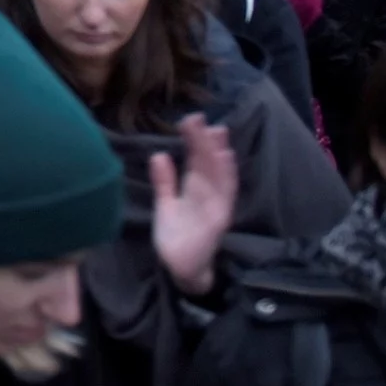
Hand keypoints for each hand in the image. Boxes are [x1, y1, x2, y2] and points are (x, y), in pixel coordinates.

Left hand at [149, 114, 239, 296]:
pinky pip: (224, 195)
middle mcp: (208, 194)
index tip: (191, 119)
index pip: (196, 160)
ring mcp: (215, 206)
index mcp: (195, 189)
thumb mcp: (166, 204)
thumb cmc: (176, 236)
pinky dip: (226, 176)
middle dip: (205, 141)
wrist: (179, 268)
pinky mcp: (218, 219)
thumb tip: (159, 154)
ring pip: (218, 175)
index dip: (195, 140)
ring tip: (216, 132)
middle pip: (208, 163)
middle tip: (200, 118)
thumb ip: (164, 181)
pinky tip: (225, 159)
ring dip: (218, 154)